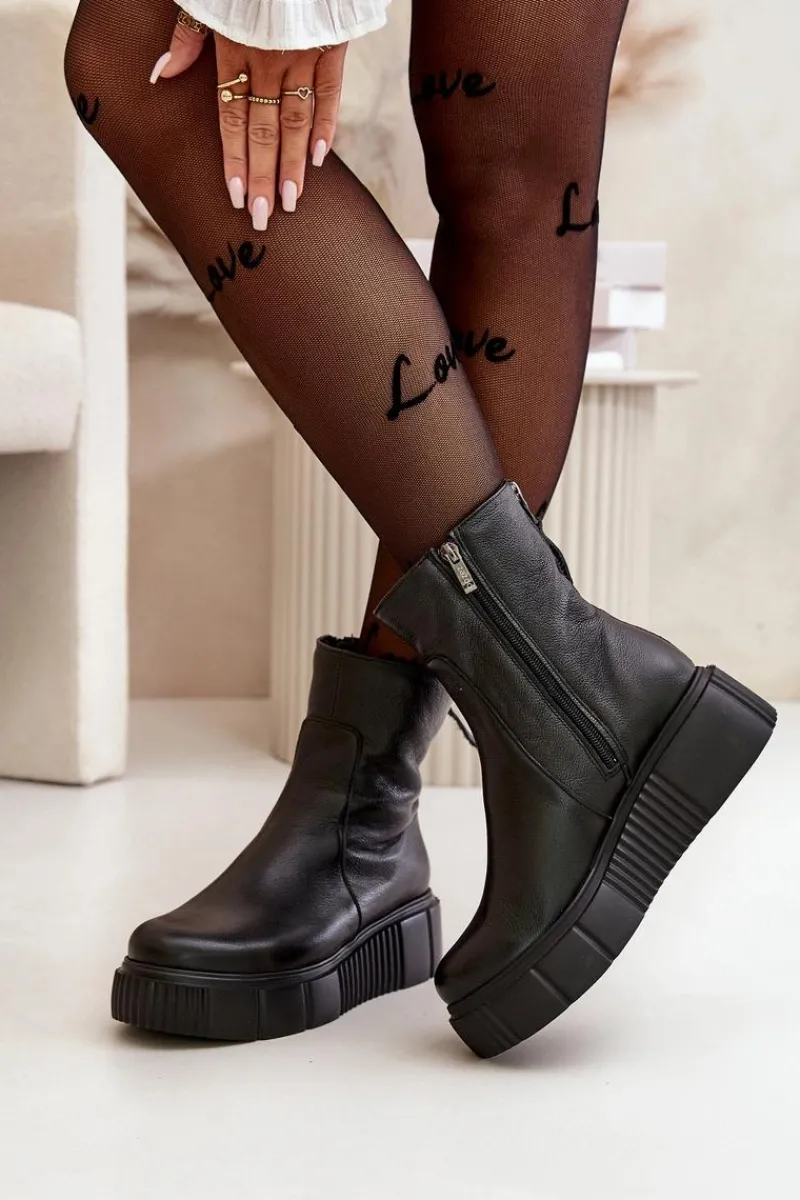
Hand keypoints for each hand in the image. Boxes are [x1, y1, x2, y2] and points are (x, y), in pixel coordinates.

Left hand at [151, 19, 346, 228]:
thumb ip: (187, 36)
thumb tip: (162, 76)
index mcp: (235, 50)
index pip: (231, 117)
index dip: (233, 159)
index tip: (233, 196)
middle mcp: (269, 59)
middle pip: (264, 130)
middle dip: (262, 177)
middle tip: (261, 217)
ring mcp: (303, 53)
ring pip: (297, 121)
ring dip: (293, 165)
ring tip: (290, 202)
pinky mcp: (333, 44)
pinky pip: (330, 92)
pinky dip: (327, 125)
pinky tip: (321, 159)